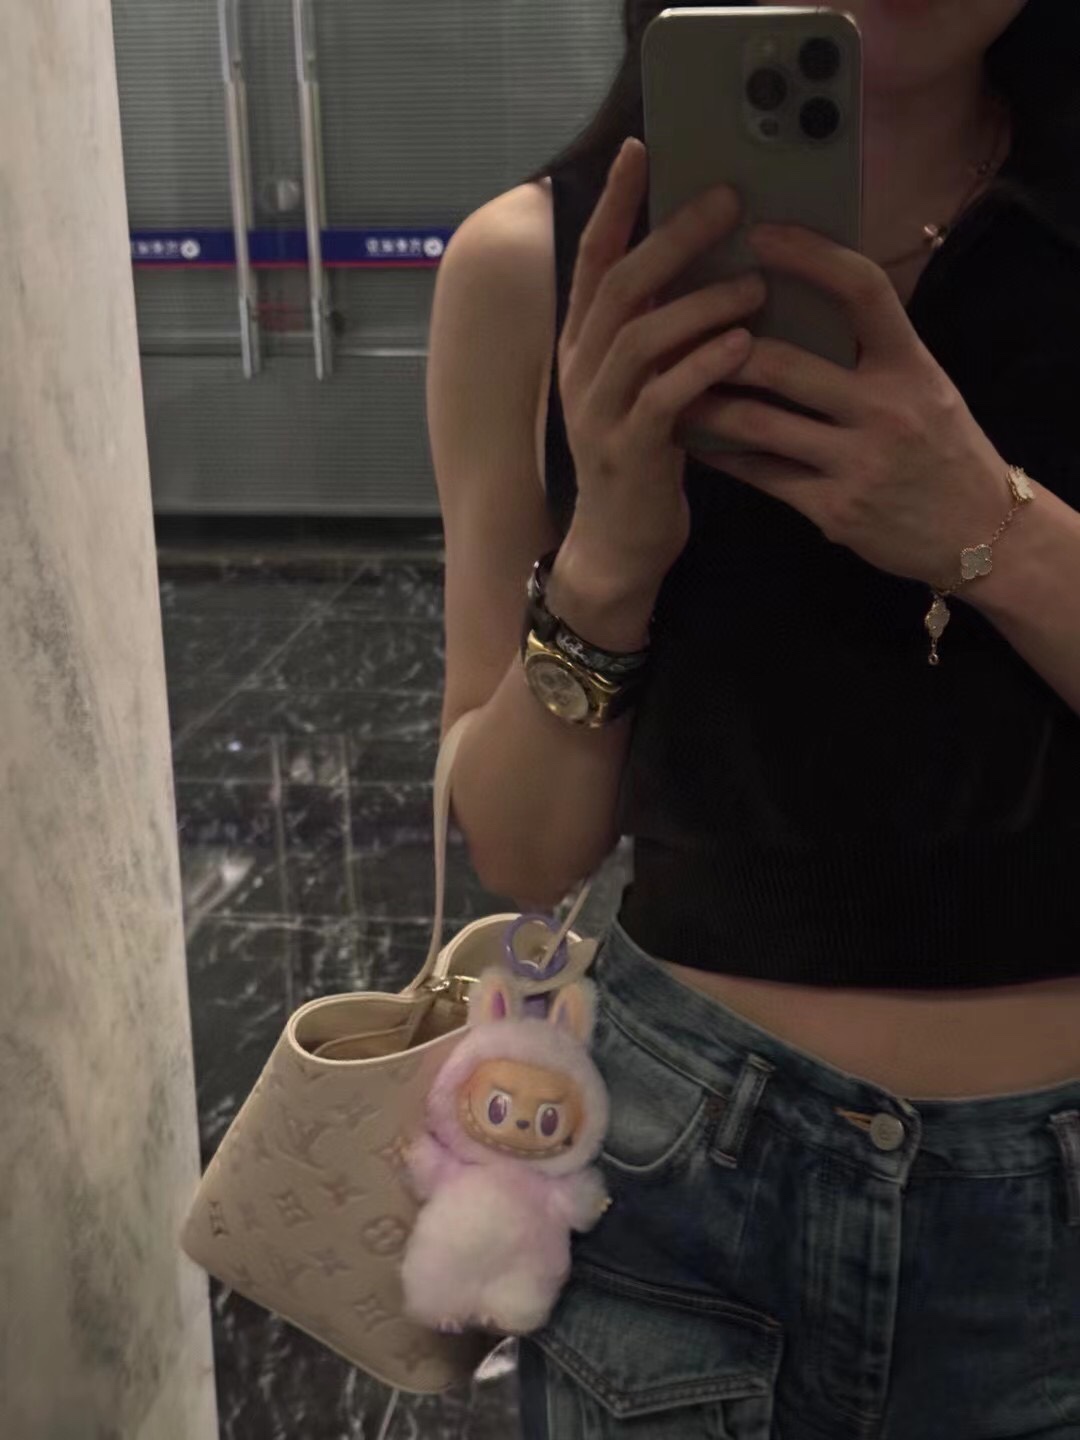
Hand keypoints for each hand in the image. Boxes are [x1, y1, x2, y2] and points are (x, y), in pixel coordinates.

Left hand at [682, 222, 1016, 589]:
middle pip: (783, 364)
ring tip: (663, 382)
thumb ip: (873, 350)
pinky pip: (761, 475)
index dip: (810, 256)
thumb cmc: (943, 451)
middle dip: (720, 346)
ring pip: (758, 423)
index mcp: (913, 365)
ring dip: (704, 401)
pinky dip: (719, 453)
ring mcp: (858, 464)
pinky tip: (690, 436)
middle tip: (676, 324)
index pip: (862, 290)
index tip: (760, 233)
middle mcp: (887, 410)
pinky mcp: (834, 511)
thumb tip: (803, 299)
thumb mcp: (926, 387)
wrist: (980, 533)